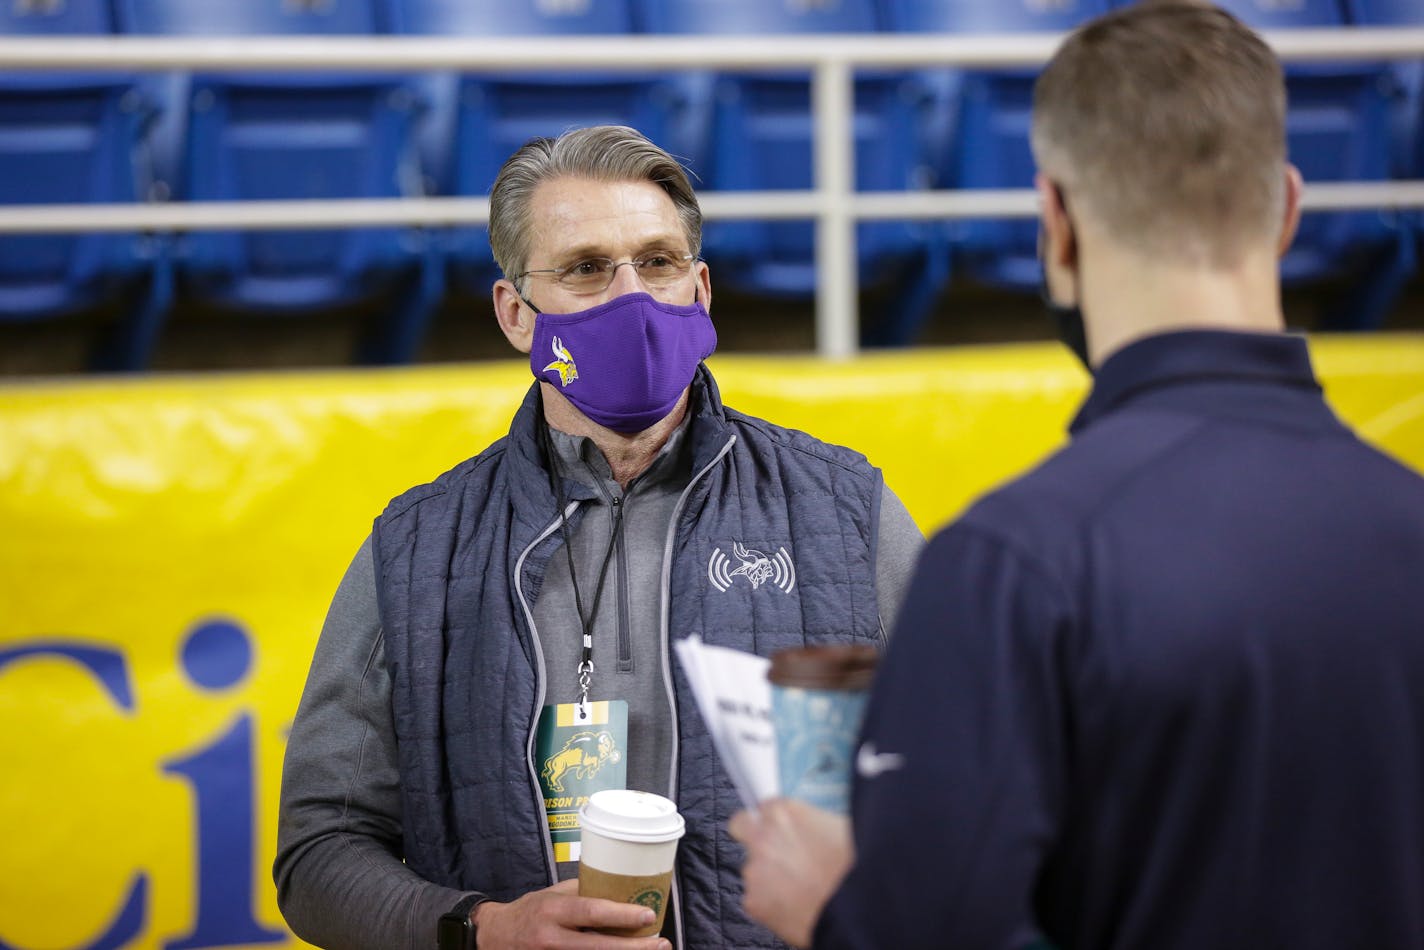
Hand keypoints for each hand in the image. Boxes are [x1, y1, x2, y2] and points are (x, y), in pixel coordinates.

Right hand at [473, 879, 670, 949]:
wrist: (495, 936)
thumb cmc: (530, 911)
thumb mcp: (553, 895)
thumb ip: (583, 893)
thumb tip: (620, 888)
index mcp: (553, 911)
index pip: (592, 912)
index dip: (622, 915)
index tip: (649, 915)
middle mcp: (552, 938)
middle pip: (599, 946)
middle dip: (634, 947)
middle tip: (661, 943)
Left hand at [729, 798, 853, 948]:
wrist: (856, 909)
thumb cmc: (854, 868)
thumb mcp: (842, 827)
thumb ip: (813, 822)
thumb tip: (812, 828)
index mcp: (783, 814)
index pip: (761, 807)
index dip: (772, 821)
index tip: (780, 830)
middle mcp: (763, 838)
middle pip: (743, 829)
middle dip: (755, 839)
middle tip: (777, 854)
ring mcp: (754, 871)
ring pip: (752, 869)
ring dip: (768, 876)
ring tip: (798, 888)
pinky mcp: (753, 901)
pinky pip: (756, 899)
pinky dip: (770, 904)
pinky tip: (794, 906)